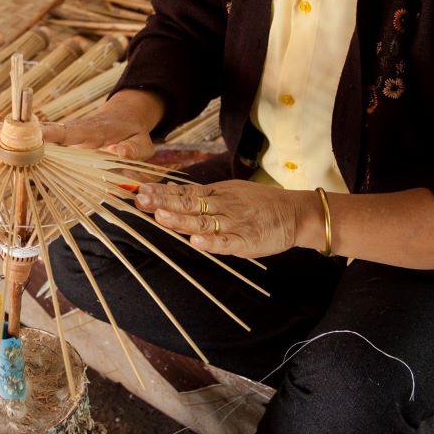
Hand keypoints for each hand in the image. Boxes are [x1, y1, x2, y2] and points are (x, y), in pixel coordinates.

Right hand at [0, 89, 163, 159]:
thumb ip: (132, 150)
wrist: (126, 119)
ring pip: (40, 135)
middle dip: (23, 130)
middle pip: (46, 130)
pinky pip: (43, 143)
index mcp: (92, 132)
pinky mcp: (62, 142)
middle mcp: (75, 132)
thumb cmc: (134, 135)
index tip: (32, 132)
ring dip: (19, 136)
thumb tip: (120, 154)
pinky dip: (24, 143)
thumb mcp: (141, 144)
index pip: (69, 132)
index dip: (50, 133)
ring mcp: (66, 136)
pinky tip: (4, 145)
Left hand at [134, 180, 317, 257]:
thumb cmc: (257, 204)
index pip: (183, 192)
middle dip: (163, 203)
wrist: (294, 213)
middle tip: (141, 200)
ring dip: (181, 220)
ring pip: (203, 221)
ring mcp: (233, 223)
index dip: (161, 193)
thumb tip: (167, 193)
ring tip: (161, 217)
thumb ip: (199, 196)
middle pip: (188, 204)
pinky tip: (196, 241)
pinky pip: (226, 242)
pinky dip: (211, 242)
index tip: (139, 191)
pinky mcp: (246, 241)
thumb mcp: (227, 192)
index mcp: (215, 194)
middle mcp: (221, 206)